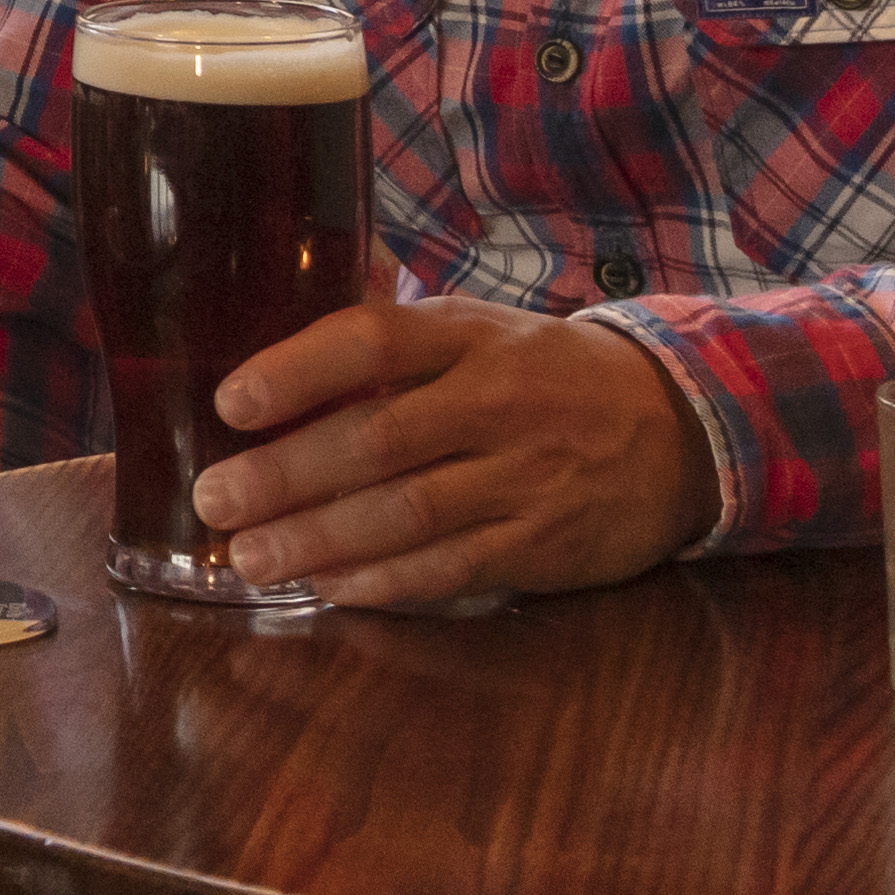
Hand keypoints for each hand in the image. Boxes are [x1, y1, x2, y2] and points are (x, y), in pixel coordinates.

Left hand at [196, 295, 719, 609]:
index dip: (298, 370)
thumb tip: (276, 307)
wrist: (678, 428)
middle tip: (216, 500)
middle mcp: (497, 402)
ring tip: (252, 558)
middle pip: (379, 438)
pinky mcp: (544, 544)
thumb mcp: (478, 329)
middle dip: (287, 474)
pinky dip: (386, 582)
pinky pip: (453, 568)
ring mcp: (525, 477)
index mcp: (470, 335)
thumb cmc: (544, 374)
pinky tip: (330, 586)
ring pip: (409, 512)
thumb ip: (389, 331)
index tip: (229, 402)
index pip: (375, 338)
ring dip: (321, 539)